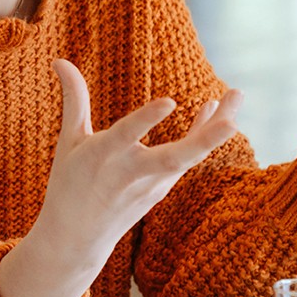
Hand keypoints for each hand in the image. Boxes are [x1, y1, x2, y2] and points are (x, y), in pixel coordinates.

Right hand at [43, 60, 241, 265]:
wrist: (76, 237)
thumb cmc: (68, 183)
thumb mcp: (68, 142)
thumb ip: (74, 99)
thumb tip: (59, 60)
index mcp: (102, 156)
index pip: (127, 136)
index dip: (147, 120)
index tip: (170, 102)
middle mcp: (131, 172)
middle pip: (174, 158)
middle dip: (205, 138)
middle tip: (233, 122)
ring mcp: (152, 184)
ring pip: (189, 157)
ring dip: (215, 129)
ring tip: (237, 95)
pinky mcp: (162, 189)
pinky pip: (188, 158)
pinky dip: (203, 133)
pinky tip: (218, 110)